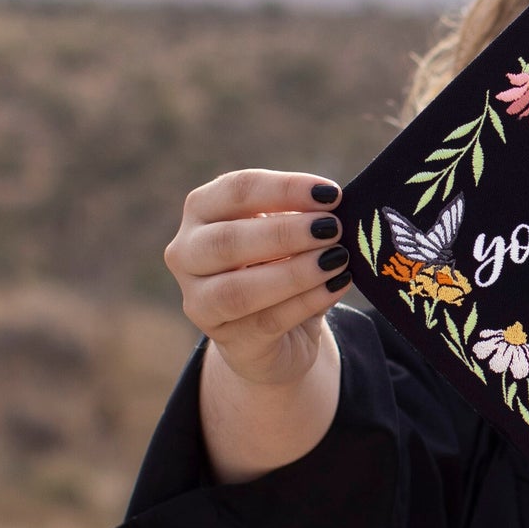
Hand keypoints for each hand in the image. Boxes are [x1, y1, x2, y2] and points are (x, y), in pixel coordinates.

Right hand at [164, 169, 353, 387]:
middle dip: (285, 232)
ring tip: (337, 259)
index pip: (235, 190)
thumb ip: (307, 219)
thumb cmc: (283, 265)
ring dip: (294, 273)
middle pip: (227, 240)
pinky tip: (337, 285)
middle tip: (333, 228)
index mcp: (202, 211)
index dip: (285, 189)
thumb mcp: (291, 235)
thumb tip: (341, 209)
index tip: (330, 194)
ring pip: (237, 290)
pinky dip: (307, 301)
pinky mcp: (226, 338)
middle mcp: (187, 253)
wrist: (279, 333)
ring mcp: (199, 301)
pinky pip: (266, 320)